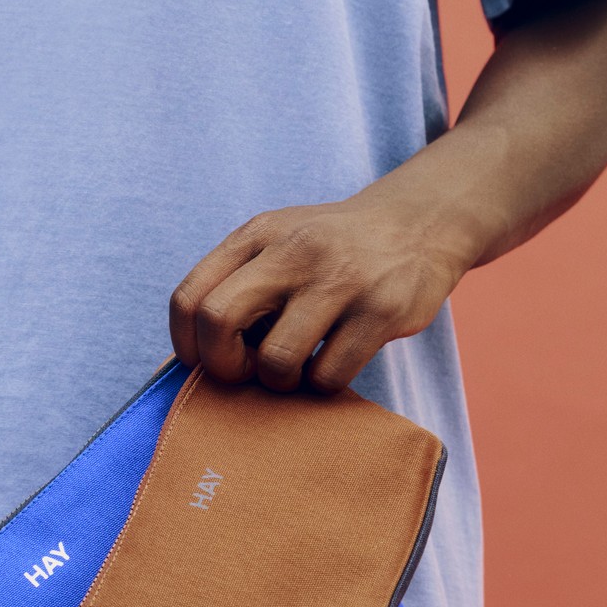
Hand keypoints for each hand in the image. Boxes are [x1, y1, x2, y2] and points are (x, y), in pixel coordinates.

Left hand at [169, 193, 476, 392]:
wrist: (419, 222)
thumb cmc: (331, 249)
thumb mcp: (277, 243)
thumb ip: (236, 284)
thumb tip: (195, 358)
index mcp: (256, 235)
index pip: (188, 298)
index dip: (187, 345)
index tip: (205, 361)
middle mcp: (293, 251)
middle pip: (218, 322)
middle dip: (223, 366)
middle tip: (246, 372)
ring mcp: (340, 280)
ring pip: (276, 360)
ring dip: (279, 381)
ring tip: (296, 368)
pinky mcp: (381, 311)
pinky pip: (329, 375)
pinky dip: (322, 384)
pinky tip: (331, 363)